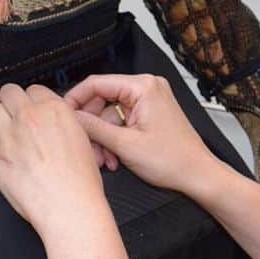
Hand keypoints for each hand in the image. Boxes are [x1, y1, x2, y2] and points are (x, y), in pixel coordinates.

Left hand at [0, 83, 108, 234]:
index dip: (34, 100)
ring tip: (8, 132)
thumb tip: (51, 120)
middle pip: (8, 92)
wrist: (69, 207)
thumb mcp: (82, 140)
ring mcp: (10, 135)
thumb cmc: (80, 181)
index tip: (34, 109)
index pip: (34, 89)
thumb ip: (61, 123)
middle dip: (12, 102)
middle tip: (17, 115)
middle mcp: (30, 118)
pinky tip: (10, 156)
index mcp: (55, 110)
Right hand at [64, 74, 221, 197]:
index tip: (62, 115)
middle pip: (102, 100)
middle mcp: (147, 87)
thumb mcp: (125, 145)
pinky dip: (115, 139)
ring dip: (103, 138)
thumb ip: (93, 127)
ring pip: (110, 115)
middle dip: (92, 127)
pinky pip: (122, 121)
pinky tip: (114, 159)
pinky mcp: (150, 113)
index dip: (75, 99)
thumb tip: (71, 117)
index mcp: (143, 86)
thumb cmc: (172, 160)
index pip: (97, 83)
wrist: (197, 175)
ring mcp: (149, 100)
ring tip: (103, 161)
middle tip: (85, 147)